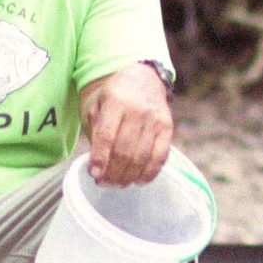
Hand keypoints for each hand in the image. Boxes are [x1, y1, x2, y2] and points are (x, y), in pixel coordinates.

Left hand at [79, 63, 172, 187]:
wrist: (144, 78)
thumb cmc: (115, 96)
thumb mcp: (97, 104)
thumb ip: (95, 130)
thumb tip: (97, 165)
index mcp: (116, 101)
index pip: (107, 135)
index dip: (100, 158)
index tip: (94, 174)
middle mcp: (138, 110)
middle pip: (125, 150)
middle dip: (112, 172)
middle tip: (103, 183)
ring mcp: (155, 120)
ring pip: (142, 157)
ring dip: (128, 176)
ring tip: (117, 184)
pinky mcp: (168, 128)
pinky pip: (160, 157)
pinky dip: (149, 173)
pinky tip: (138, 181)